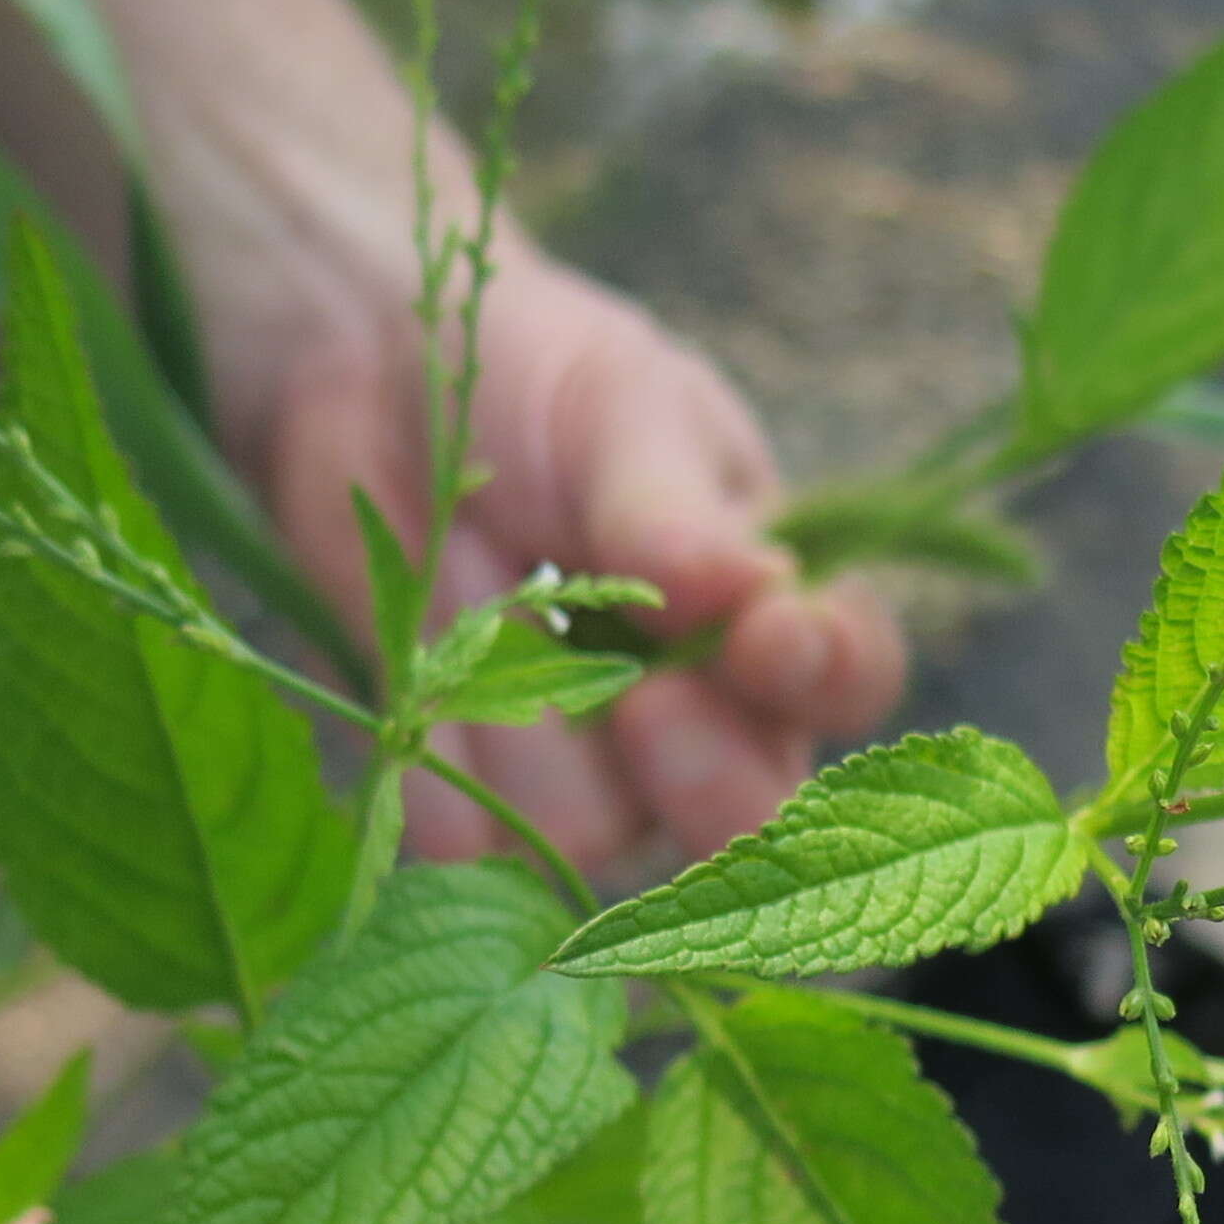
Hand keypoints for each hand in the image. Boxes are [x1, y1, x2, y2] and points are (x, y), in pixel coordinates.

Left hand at [246, 242, 905, 870]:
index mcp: (771, 606)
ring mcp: (593, 766)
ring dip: (532, 734)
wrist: (377, 377)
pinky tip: (419, 685)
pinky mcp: (479, 795)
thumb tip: (755, 590)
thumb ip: (679, 513)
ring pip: (597, 828)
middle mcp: (704, 711)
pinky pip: (473, 847)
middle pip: (745, 809)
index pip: (845, 676)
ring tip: (483, 606)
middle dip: (703, 773)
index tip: (770, 640)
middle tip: (648, 703)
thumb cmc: (538, 379)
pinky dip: (440, 774)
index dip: (824, 677)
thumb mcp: (623, 412)